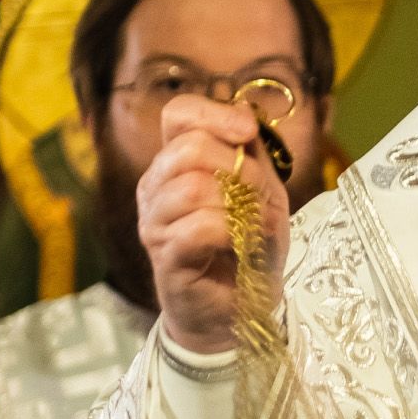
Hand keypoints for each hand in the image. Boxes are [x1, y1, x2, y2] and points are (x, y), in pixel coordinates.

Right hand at [139, 95, 288, 355]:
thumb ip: (252, 154)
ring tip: (252, 226)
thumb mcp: (262, 192)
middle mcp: (157, 187)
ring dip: (238, 204)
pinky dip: (231, 232)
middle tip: (258, 199)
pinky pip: (198, 226)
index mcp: (177, 163)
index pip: (178, 115)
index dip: (212, 115)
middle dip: (240, 169)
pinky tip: (240, 244)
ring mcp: (155, 222)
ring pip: (194, 186)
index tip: (247, 133)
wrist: (243, 306)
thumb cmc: (248, 245)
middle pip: (189, 147)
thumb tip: (244, 112)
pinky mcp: (165, 256)